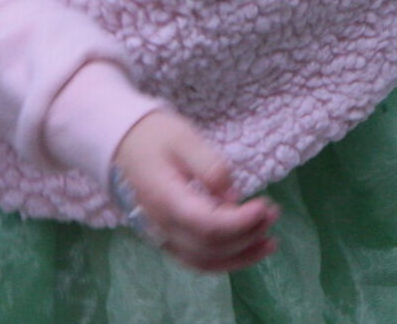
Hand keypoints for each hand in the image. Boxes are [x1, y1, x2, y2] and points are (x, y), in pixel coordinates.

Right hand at [109, 110, 278, 272]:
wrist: (123, 141)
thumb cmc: (155, 134)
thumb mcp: (185, 138)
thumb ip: (210, 167)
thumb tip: (233, 197)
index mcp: (165, 198)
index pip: (207, 225)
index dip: (240, 222)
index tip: (264, 204)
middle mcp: (162, 225)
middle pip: (208, 247)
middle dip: (246, 235)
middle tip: (273, 212)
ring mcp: (163, 235)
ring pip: (203, 261)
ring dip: (240, 255)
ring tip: (270, 240)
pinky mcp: (169, 237)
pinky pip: (197, 260)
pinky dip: (225, 260)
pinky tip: (249, 249)